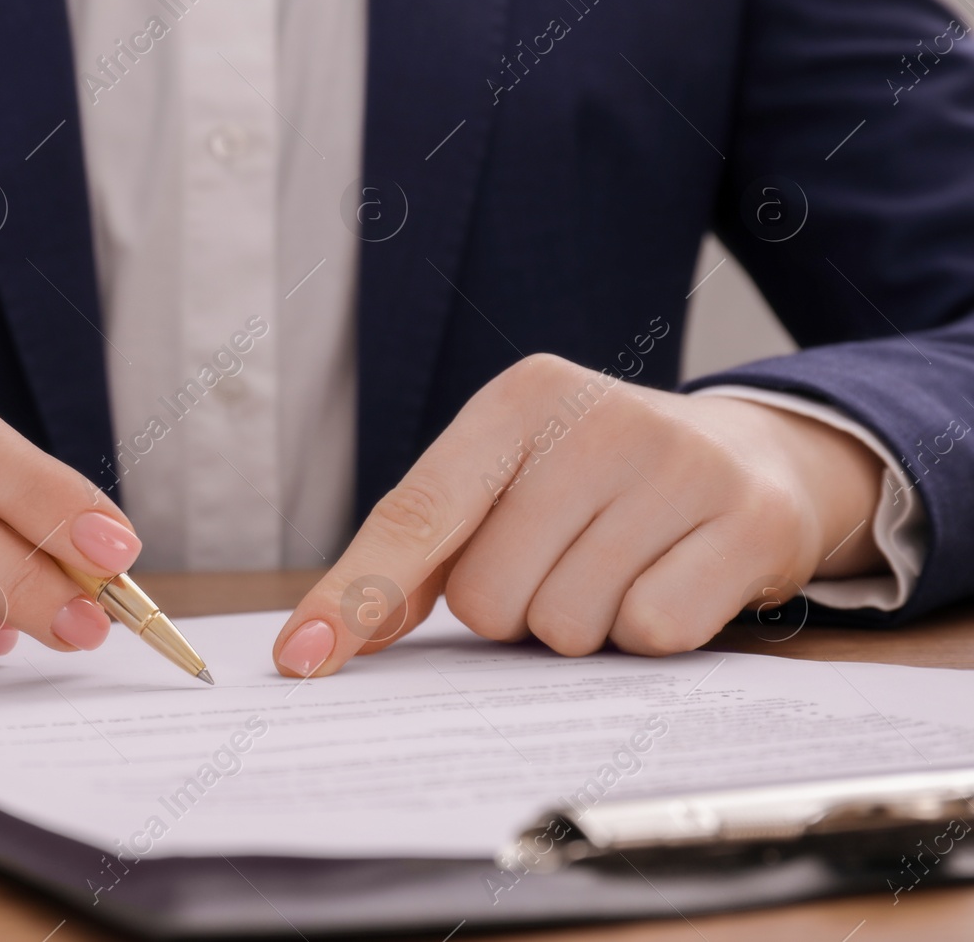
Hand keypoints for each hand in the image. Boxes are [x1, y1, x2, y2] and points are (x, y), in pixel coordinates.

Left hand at [273, 354, 886, 675]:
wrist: (755, 458)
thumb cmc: (599, 483)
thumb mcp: (509, 482)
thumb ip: (418, 553)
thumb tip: (323, 638)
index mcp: (519, 399)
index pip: (415, 514)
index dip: (356, 595)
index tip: (303, 659)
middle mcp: (597, 418)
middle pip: (489, 596)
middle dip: (516, 608)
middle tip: (565, 563)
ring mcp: (680, 465)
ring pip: (566, 625)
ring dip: (582, 624)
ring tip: (620, 568)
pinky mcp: (747, 522)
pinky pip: (649, 634)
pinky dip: (650, 632)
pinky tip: (673, 579)